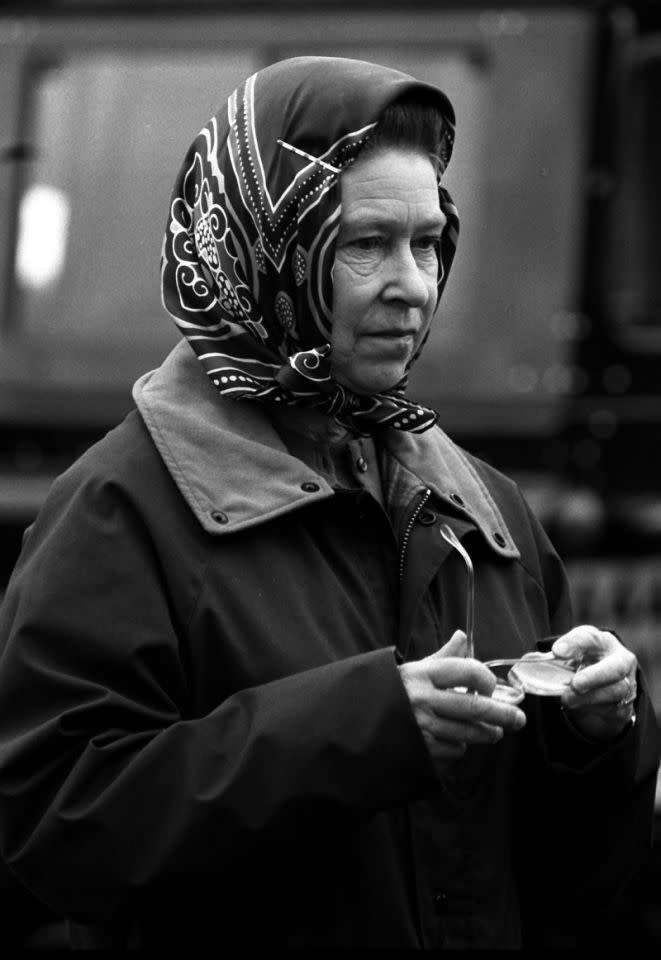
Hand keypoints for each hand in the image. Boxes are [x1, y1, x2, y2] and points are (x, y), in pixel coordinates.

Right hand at [398, 630, 526, 770]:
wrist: (358, 719)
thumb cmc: (393, 691)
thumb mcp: (415, 668)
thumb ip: (443, 656)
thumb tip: (462, 635)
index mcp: (423, 673)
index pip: (467, 671)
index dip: (486, 679)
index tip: (492, 687)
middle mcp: (423, 698)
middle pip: (476, 708)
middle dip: (503, 714)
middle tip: (519, 719)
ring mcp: (422, 725)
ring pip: (469, 732)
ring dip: (488, 733)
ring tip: (495, 732)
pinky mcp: (421, 748)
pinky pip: (455, 748)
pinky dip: (462, 745)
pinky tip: (458, 739)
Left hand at [552, 626, 637, 740]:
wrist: (602, 690)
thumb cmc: (583, 665)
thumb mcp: (570, 656)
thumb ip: (555, 658)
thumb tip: (530, 661)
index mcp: (602, 642)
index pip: (589, 637)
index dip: (573, 643)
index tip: (556, 651)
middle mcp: (619, 660)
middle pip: (615, 667)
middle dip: (594, 676)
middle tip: (575, 683)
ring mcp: (627, 683)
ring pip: (615, 691)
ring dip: (589, 696)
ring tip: (568, 698)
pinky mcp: (623, 705)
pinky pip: (612, 708)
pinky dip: (593, 707)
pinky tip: (578, 705)